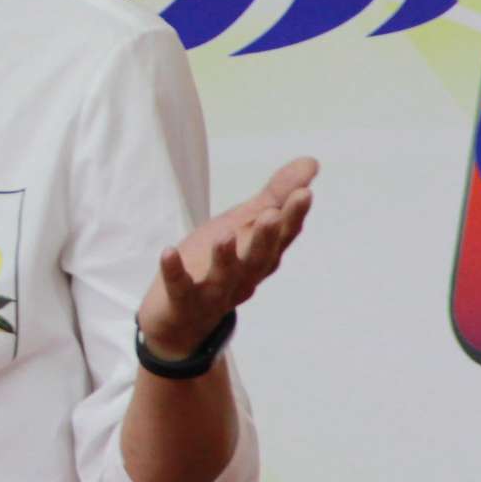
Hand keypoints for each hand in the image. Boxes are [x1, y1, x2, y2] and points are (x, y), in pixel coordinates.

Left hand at [136, 156, 317, 355]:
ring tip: (226, 235)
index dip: (294, 216)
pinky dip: (175, 271)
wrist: (181, 319)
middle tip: (272, 214)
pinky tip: (168, 252)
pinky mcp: (183, 301)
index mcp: (261, 256)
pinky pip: (179, 287)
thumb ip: (276, 195)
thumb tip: (312, 162)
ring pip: (225, 276)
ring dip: (226, 257)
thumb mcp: (244, 224)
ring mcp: (214, 292)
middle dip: (266, 237)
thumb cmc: (217, 263)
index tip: (305, 192)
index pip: (283, 236)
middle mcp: (244, 277)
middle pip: (258, 258)